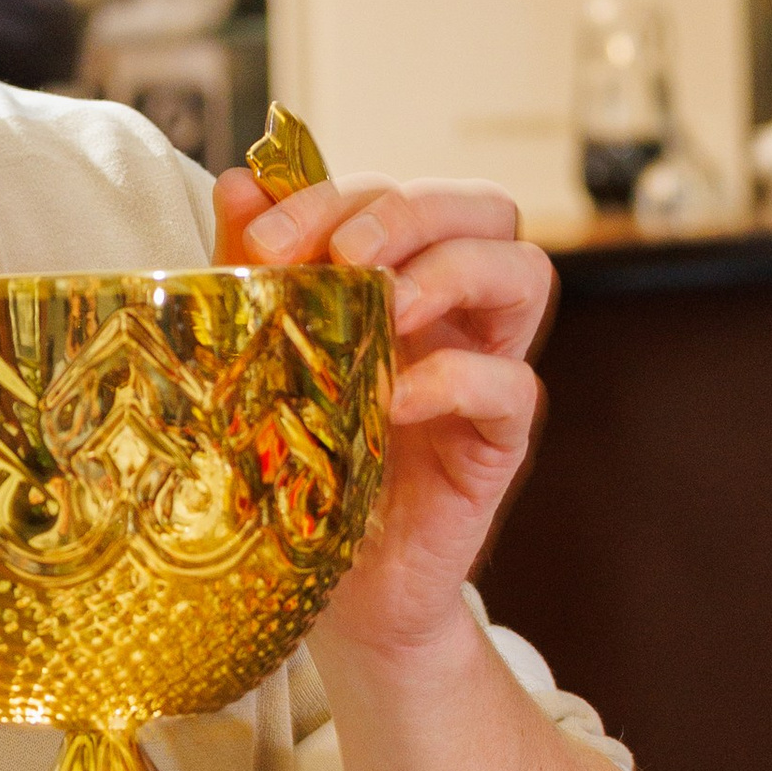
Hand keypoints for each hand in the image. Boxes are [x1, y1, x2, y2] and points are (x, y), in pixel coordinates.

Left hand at [213, 164, 552, 662]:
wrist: (335, 592)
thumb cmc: (301, 466)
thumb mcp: (262, 358)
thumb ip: (257, 271)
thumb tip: (244, 178)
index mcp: (398, 278)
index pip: (393, 197)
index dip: (334, 197)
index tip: (266, 239)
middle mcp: (453, 313)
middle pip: (484, 209)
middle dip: (413, 210)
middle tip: (346, 255)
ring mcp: (483, 372)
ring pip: (526, 272)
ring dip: (454, 270)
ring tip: (387, 307)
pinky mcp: (498, 443)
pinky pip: (514, 386)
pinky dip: (459, 377)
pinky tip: (396, 400)